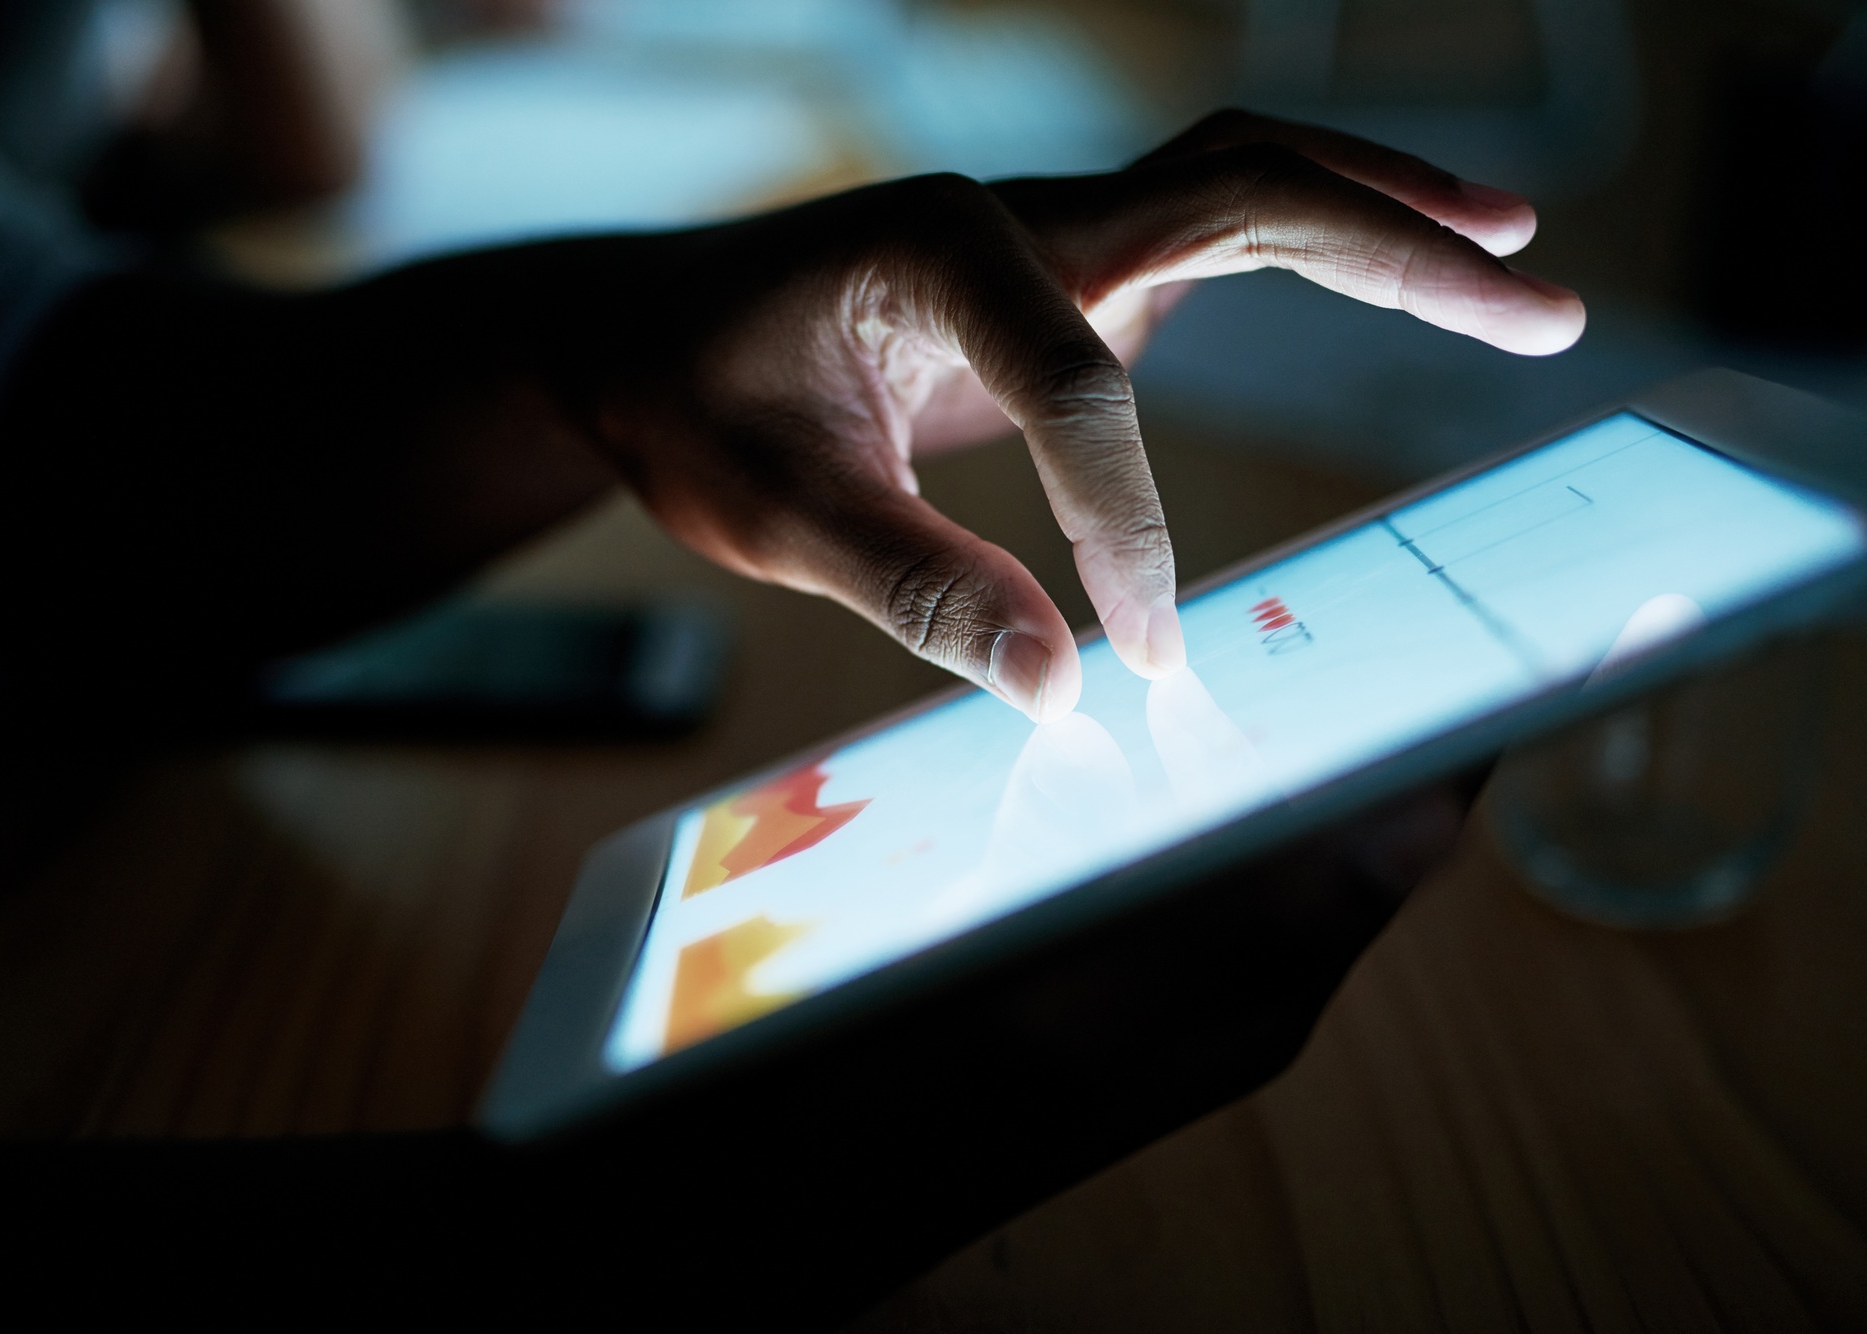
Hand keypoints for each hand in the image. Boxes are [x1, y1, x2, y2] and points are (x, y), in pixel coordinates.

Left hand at [567, 111, 1584, 721]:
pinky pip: (1221, 234)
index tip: (1140, 660)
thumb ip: (914, 590)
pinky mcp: (1070, 271)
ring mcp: (1052, 229)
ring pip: (1254, 185)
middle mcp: (1017, 210)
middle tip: (1539, 305)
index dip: (1125, 527)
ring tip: (1519, 263)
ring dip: (1390, 216)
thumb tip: (1060, 688)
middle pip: (1246, 189)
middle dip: (1399, 246)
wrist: (644, 337)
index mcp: (940, 247)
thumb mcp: (776, 514)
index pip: (1080, 385)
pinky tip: (1401, 273)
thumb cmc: (695, 408)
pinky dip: (1323, 245)